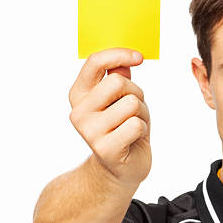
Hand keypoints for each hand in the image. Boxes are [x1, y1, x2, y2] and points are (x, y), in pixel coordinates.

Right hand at [68, 47, 151, 188]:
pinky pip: (136, 125)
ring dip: (142, 114)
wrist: (122, 168)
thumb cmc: (123, 129)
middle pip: (118, 82)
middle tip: (134, 110)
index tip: (138, 57)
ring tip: (133, 126)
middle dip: (136, 93)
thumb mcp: (121, 99)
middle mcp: (80, 112)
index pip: (95, 62)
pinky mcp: (105, 148)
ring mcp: (90, 131)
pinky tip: (134, 140)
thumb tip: (127, 57)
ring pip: (131, 104)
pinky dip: (143, 130)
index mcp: (79, 95)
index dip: (119, 54)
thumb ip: (119, 76)